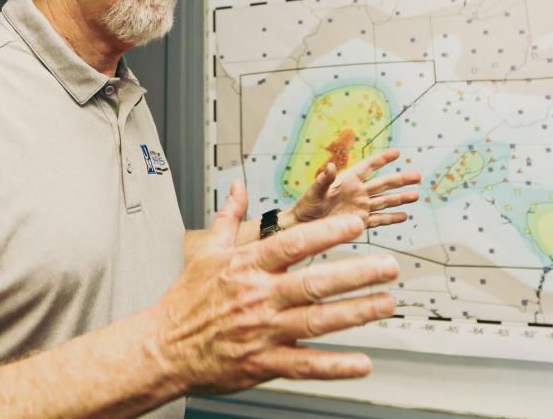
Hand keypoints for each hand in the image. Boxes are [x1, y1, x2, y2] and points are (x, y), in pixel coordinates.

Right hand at [154, 180, 398, 393]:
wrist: (163, 348)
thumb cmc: (186, 300)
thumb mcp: (206, 251)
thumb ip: (228, 217)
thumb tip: (238, 187)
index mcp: (246, 266)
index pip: (293, 244)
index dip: (327, 233)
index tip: (356, 224)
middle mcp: (258, 297)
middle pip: (314, 283)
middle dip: (356, 273)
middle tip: (389, 265)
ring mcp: (263, 332)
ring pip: (317, 321)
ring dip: (356, 312)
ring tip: (386, 303)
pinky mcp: (264, 363)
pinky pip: (305, 365)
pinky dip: (335, 365)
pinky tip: (362, 362)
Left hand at [290, 148, 420, 228]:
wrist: (303, 225)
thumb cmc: (307, 204)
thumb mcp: (314, 191)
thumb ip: (324, 179)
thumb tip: (330, 166)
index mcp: (348, 180)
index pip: (368, 167)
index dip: (382, 159)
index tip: (397, 152)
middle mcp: (358, 192)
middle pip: (383, 184)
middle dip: (400, 180)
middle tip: (418, 176)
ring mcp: (360, 207)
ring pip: (385, 201)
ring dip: (400, 199)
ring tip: (416, 195)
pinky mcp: (360, 222)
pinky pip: (379, 220)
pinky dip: (391, 219)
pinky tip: (404, 216)